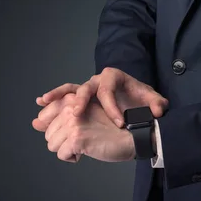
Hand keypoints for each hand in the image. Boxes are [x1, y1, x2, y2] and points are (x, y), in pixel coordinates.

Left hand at [33, 94, 135, 162]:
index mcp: (71, 99)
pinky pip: (62, 154)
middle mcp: (70, 108)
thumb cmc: (109, 128)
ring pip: (52, 145)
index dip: (54, 128)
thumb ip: (57, 119)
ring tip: (85, 143)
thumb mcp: (82, 117)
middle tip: (83, 137)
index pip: (44, 115)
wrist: (130, 136)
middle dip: (62, 141)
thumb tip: (34, 123)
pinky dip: (73, 157)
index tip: (69, 131)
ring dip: (67, 149)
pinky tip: (87, 151)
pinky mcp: (77, 138)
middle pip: (48, 133)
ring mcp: (73, 122)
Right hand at [38, 68, 167, 127]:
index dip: (112, 107)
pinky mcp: (81, 97)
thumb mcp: (152, 100)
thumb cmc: (141, 100)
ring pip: (70, 90)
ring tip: (44, 101)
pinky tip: (42, 103)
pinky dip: (54, 99)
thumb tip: (158, 110)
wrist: (135, 102)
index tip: (118, 123)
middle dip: (80, 101)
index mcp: (114, 77)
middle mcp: (98, 80)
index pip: (109, 91)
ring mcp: (88, 88)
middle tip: (76, 115)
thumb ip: (157, 104)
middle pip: (86, 88)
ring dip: (57, 96)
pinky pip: (65, 96)